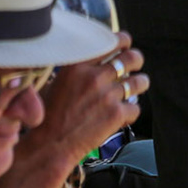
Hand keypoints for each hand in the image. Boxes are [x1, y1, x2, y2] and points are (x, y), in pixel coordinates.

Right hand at [29, 35, 147, 161]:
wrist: (48, 146)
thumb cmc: (47, 116)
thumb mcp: (55, 82)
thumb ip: (75, 68)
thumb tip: (91, 57)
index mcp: (78, 65)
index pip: (112, 41)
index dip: (123, 42)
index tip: (125, 46)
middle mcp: (94, 77)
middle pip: (131, 58)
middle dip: (136, 60)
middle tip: (134, 65)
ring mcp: (107, 95)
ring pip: (139, 81)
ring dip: (140, 83)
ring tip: (137, 86)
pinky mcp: (116, 115)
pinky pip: (136, 108)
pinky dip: (131, 112)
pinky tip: (123, 115)